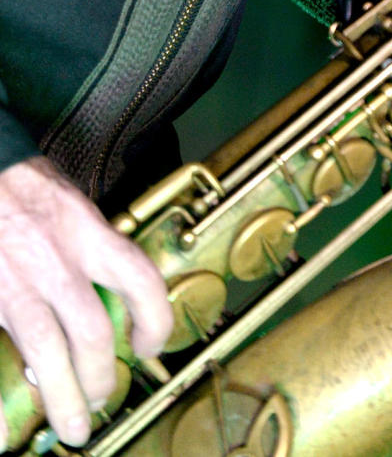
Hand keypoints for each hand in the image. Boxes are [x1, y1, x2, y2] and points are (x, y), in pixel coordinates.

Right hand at [0, 157, 171, 448]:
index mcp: (85, 230)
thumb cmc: (21, 182)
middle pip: (93, 332)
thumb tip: (107, 292)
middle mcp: (56, 259)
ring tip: (72, 424)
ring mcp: (16, 284)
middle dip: (102, 376)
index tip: (150, 345)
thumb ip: (89, 245)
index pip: (139, 278)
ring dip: (65, 397)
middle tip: (103, 398)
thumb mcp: (70, 201)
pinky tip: (5, 431)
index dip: (155, 319)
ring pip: (48, 354)